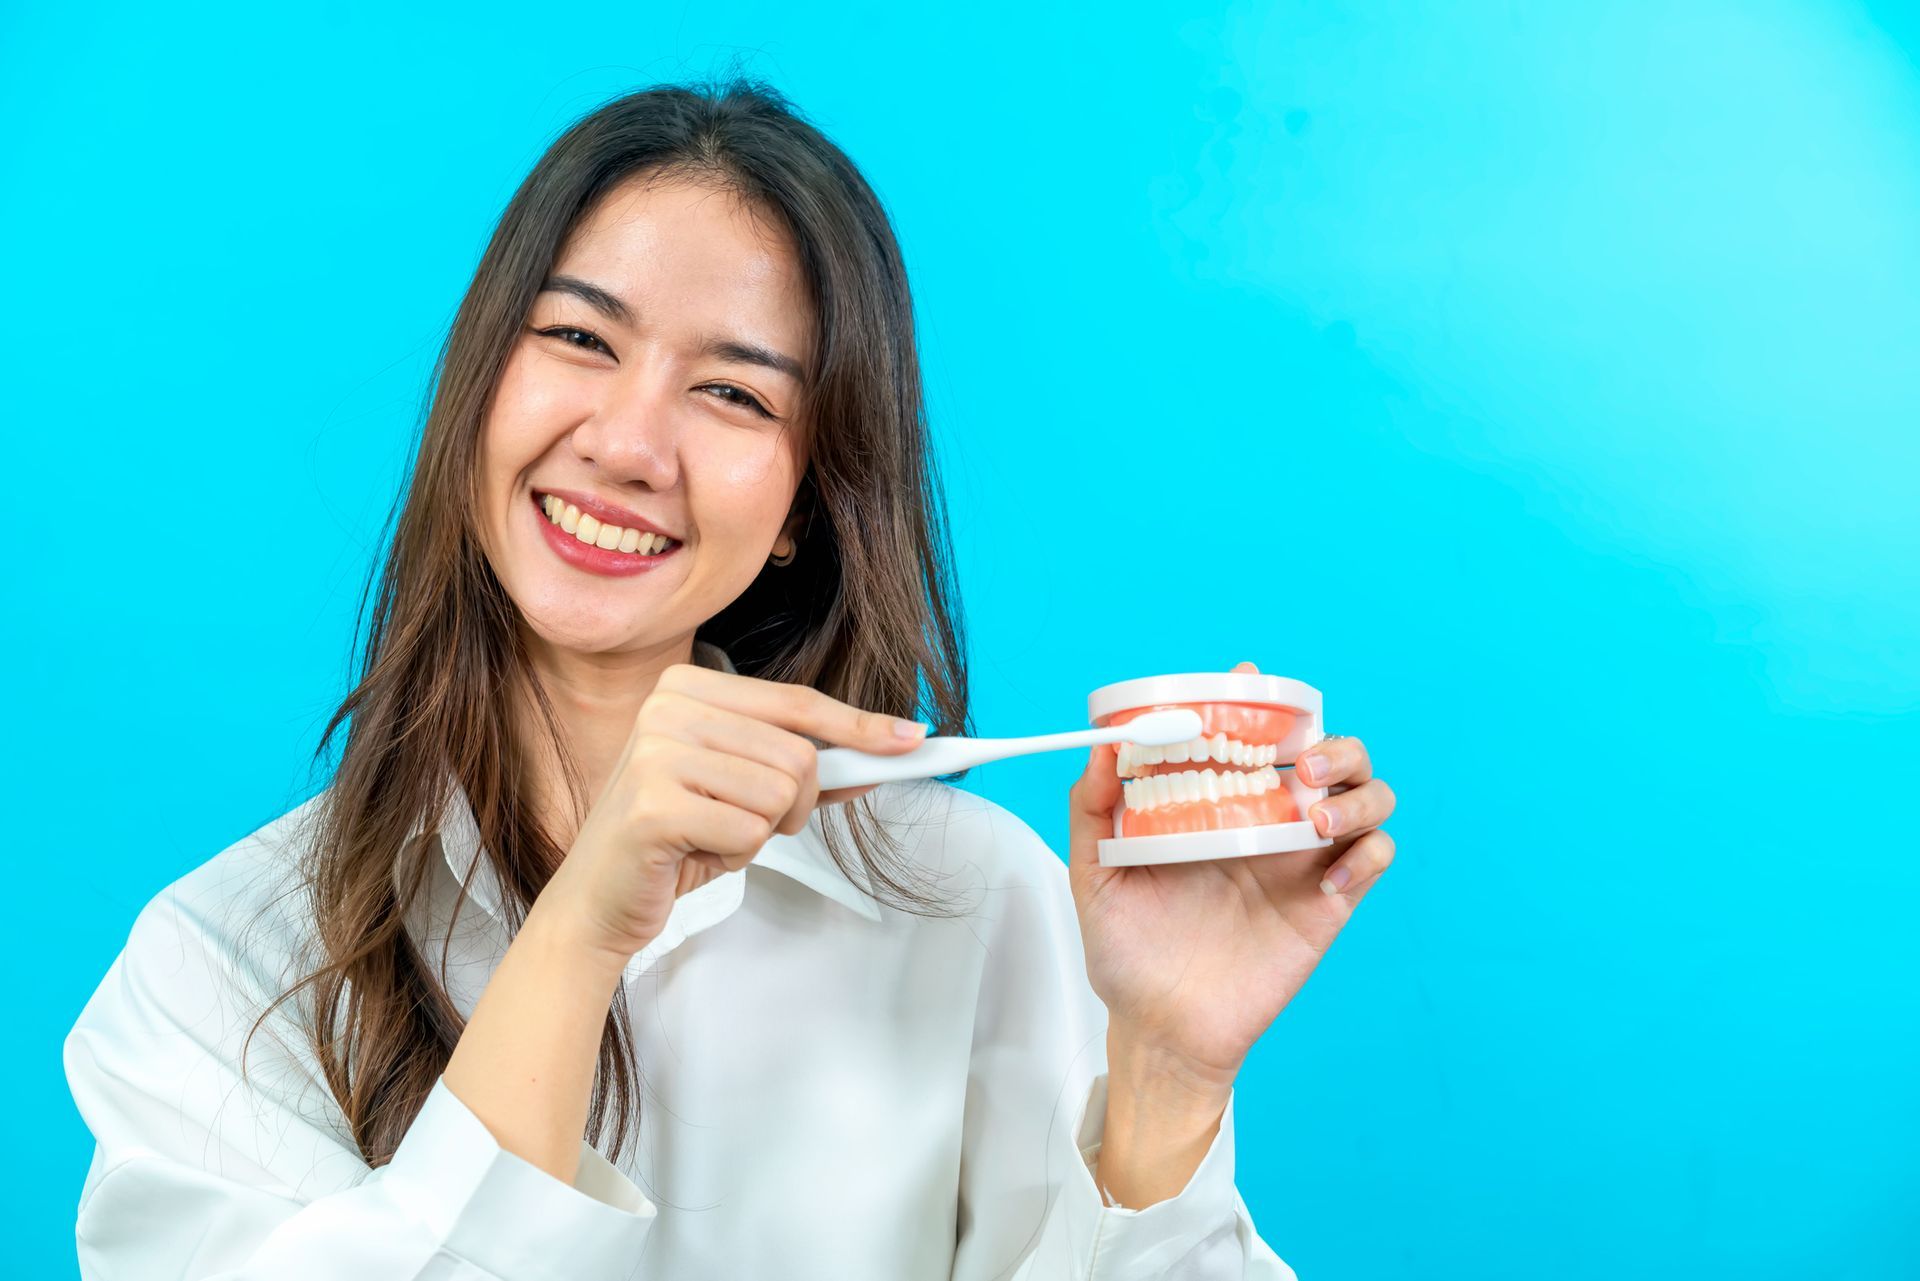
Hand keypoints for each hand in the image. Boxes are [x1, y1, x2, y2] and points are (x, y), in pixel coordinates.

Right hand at [538, 662, 928, 971]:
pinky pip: (749, 832)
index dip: (860, 726)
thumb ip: (803, 766)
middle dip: (792, 806)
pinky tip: (693, 854)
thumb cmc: (674, 840)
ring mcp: (655, 752)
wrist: (597, 900)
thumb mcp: (741, 789)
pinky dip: (735, 856)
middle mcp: (667, 707)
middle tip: (746, 825)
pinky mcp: (652, 804)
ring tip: (711, 836)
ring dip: (760, 833)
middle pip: (797, 754)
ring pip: (779, 794)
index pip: (797, 703)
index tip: (914, 740)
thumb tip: (884, 752)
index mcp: (687, 686)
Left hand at [1066, 660, 1396, 1093]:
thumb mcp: (1094, 876)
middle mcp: (1269, 822)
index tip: (1245, 683)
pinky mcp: (1329, 904)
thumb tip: (1101, 748)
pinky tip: (1331, 877)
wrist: (1160, 1028)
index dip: (1262, 701)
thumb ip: (1092, 812)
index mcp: (1219, 804)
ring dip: (1359, 791)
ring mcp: (1304, 862)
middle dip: (1333, 744)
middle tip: (1302, 766)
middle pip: (1332, 754)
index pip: (1257, 734)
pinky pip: (1374, 859)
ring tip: (1317, 817)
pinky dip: (1367, 853)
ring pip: (1369, 796)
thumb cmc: (1127, 951)